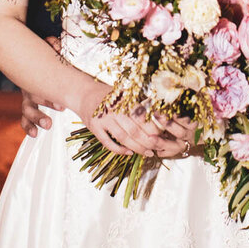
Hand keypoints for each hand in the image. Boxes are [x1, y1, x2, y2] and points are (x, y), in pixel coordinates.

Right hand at [21, 36, 64, 137]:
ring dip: (36, 118)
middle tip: (54, 116)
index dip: (49, 96)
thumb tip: (54, 43)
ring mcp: (28, 96)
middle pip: (33, 99)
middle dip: (44, 108)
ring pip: (28, 109)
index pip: (39, 86)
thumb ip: (52, 45)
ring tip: (47, 126)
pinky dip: (28, 126)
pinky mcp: (28, 104)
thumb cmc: (43, 56)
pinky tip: (34, 134)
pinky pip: (25, 118)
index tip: (60, 105)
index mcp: (35, 74)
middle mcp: (30, 86)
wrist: (27, 59)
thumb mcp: (47, 49)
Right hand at [77, 83, 194, 158]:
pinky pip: (108, 142)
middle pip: (134, 129)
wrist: (84, 94)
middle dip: (149, 141)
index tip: (164, 134)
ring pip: (123, 137)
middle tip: (159, 148)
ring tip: (149, 153)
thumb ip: (138, 103)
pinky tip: (129, 153)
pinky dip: (119, 150)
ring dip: (137, 147)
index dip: (154, 127)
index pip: (142, 116)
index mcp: (124, 100)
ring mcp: (103, 119)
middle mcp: (114, 109)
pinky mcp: (94, 128)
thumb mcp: (124, 94)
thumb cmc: (109, 95)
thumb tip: (160, 113)